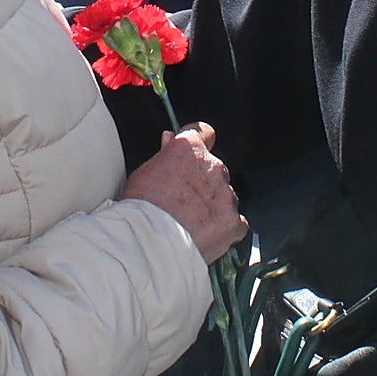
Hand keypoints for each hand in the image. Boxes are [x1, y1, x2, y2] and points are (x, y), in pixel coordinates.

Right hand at [121, 124, 248, 263]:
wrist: (150, 243)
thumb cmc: (140, 208)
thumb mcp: (144, 173)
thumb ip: (165, 155)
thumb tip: (170, 139)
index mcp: (189, 149)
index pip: (204, 132)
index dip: (199, 144)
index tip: (193, 155)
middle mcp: (213, 167)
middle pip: (215, 170)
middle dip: (204, 184)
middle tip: (184, 203)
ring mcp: (226, 195)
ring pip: (225, 197)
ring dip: (214, 206)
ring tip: (191, 225)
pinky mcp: (233, 222)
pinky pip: (235, 223)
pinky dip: (225, 229)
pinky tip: (206, 236)